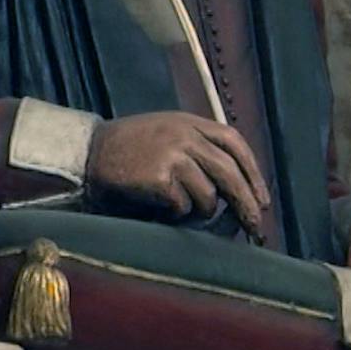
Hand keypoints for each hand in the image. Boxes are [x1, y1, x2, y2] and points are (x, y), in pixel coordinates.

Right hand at [85, 112, 269, 241]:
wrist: (88, 154)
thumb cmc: (128, 149)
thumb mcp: (166, 132)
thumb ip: (197, 146)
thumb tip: (233, 185)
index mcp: (189, 122)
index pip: (234, 143)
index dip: (253, 172)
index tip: (262, 198)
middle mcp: (185, 135)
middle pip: (230, 173)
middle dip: (247, 205)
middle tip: (255, 227)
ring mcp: (173, 155)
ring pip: (208, 196)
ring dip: (200, 210)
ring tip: (179, 207)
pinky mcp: (160, 177)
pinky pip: (183, 207)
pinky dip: (175, 213)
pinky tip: (158, 206)